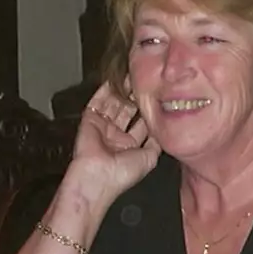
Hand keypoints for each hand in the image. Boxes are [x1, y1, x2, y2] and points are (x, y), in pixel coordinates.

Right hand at [67, 82, 160, 205]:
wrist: (97, 177)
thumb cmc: (122, 174)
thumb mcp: (150, 158)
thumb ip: (156, 143)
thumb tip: (163, 131)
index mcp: (130, 146)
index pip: (141, 123)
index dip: (149, 110)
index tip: (158, 97)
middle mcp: (117, 136)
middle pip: (128, 111)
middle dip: (136, 97)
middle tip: (145, 82)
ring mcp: (103, 127)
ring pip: (114, 104)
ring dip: (122, 92)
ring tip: (132, 76)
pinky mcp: (89, 120)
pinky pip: (97, 102)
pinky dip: (104, 91)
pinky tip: (113, 80)